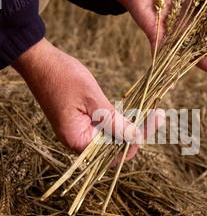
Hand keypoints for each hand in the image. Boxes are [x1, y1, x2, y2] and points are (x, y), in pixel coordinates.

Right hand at [12, 38, 164, 158]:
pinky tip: (137, 110)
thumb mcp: (92, 97)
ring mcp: (80, 130)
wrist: (39, 60)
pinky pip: (106, 126)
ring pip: (113, 137)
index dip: (133, 144)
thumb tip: (135, 137)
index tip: (150, 125)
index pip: (112, 154)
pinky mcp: (83, 120)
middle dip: (137, 134)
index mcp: (77, 139)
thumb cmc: (62, 76)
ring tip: (154, 113)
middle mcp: (79, 140)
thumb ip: (113, 120)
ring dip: (132, 127)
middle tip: (159, 115)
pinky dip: (121, 120)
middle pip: (115, 147)